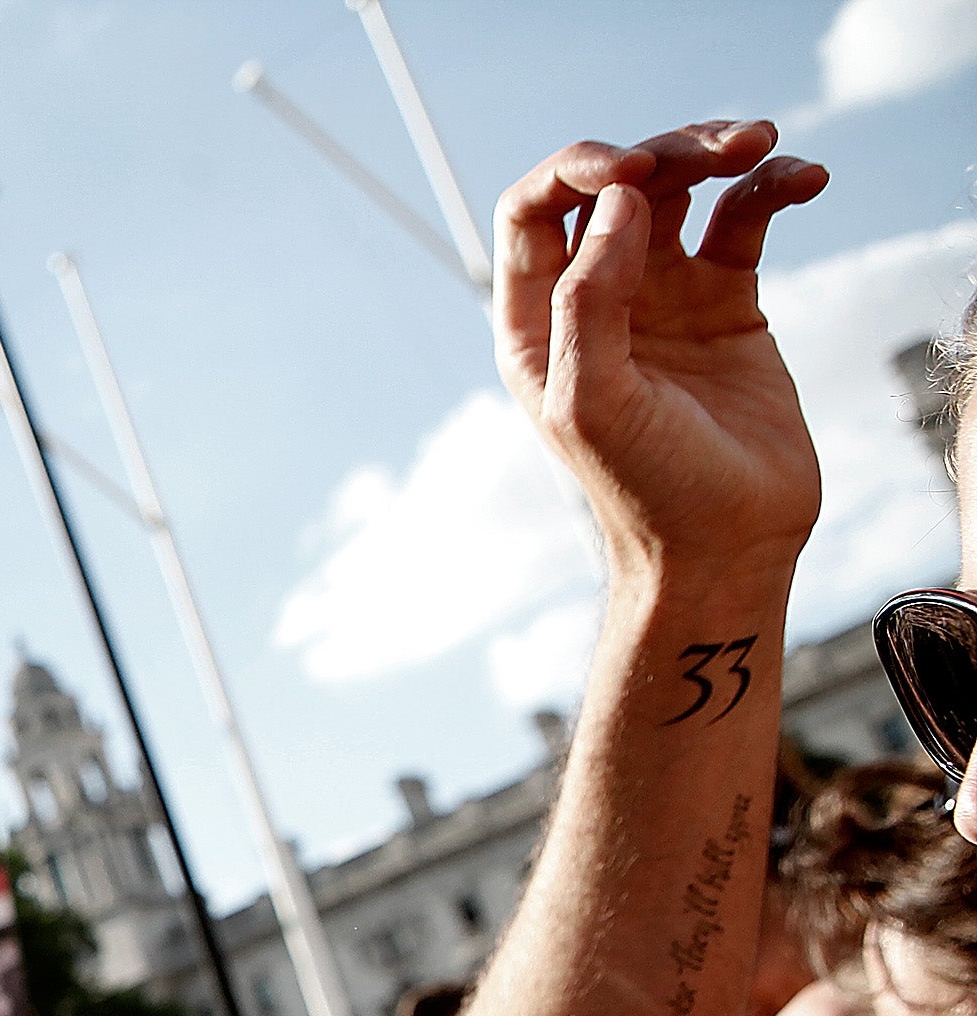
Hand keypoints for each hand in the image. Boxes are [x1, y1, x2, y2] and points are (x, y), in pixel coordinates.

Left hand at [494, 122, 826, 575]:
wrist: (725, 545)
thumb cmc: (645, 488)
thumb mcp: (594, 401)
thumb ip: (589, 301)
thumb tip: (617, 201)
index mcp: (537, 322)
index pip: (533, 212)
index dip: (574, 170)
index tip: (629, 169)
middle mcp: (594, 300)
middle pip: (614, 190)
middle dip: (662, 153)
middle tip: (721, 150)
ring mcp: (662, 297)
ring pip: (681, 193)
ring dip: (716, 155)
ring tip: (762, 146)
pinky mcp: (727, 304)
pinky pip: (744, 222)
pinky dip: (772, 188)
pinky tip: (804, 179)